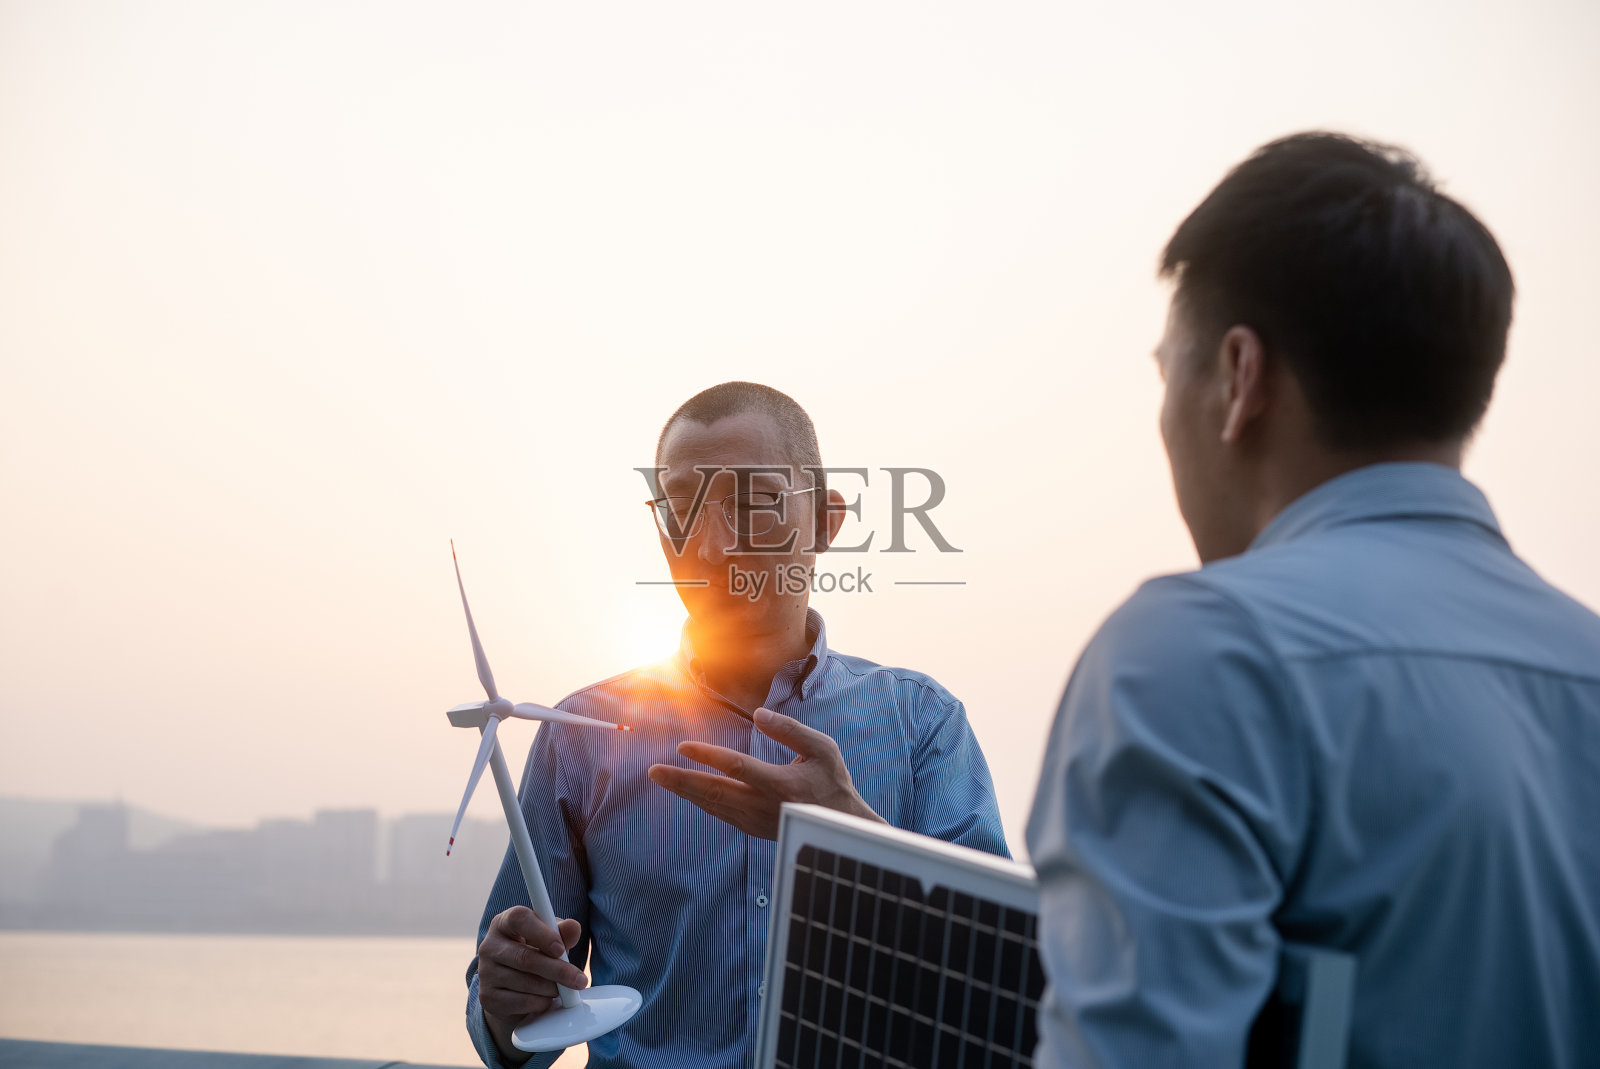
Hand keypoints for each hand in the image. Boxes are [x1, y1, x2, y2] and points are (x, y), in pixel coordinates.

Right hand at [477, 905, 587, 1061]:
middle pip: (524, 957)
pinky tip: (548, 999)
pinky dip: (540, 1002)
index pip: (519, 919)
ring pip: (524, 982)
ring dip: (551, 988)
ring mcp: (486, 972)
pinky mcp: (487, 997)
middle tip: (579, 979)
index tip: (561, 949)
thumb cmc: (535, 952)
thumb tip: (573, 927)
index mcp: (504, 923)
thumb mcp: (550, 939)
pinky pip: (520, 1002)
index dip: (541, 933)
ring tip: (564, 989)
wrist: (512, 986)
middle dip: (557, 970)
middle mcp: (489, 945)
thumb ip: (563, 932)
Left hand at [647, 706, 885, 839]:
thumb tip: (759, 715)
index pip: (736, 767)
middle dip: (682, 780)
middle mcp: (763, 806)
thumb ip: (790, 730)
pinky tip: (688, 791)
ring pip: (714, 806)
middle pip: (714, 792)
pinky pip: (722, 814)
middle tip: (653, 771)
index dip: (707, 756)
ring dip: (686, 791)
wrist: (841, 827)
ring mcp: (756, 821)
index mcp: (779, 784)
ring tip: (662, 778)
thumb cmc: (832, 782)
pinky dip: (702, 802)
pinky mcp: (754, 830)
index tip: (684, 746)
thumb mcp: (822, 749)